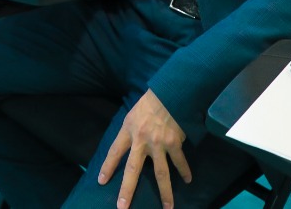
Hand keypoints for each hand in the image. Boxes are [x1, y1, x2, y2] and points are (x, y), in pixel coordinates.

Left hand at [98, 90, 190, 208]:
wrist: (169, 93)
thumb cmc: (149, 103)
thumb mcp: (132, 115)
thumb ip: (130, 131)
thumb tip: (128, 146)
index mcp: (128, 131)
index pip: (114, 152)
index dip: (107, 167)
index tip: (102, 181)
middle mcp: (141, 140)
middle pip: (133, 170)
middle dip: (127, 190)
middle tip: (123, 207)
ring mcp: (159, 144)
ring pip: (161, 174)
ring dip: (165, 193)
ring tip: (168, 207)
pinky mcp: (174, 144)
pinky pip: (179, 162)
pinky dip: (185, 171)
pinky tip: (188, 180)